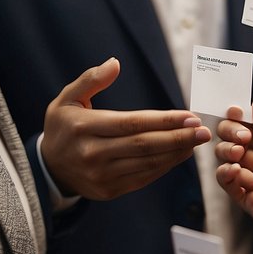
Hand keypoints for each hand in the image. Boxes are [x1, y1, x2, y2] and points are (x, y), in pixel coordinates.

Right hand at [42, 58, 210, 197]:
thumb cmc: (63, 126)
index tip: (190, 115)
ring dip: (176, 153)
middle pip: (144, 146)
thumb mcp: (67, 98)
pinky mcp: (109, 191)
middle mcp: (93, 154)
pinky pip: (142, 178)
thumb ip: (90, 79)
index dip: (163, 120)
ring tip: (196, 142)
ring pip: (147, 164)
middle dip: (178, 138)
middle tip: (203, 131)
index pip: (132, 123)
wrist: (49, 167)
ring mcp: (101, 176)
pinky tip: (180, 154)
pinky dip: (164, 167)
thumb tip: (115, 63)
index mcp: (84, 128)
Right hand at [215, 100, 252, 253]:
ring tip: (240, 153)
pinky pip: (226, 183)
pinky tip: (239, 171)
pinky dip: (227, 173)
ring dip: (227, 151)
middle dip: (231, 132)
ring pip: (225, 158)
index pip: (248, 126)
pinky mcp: (246, 198)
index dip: (238, 119)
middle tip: (243, 137)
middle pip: (232, 139)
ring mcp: (252, 179)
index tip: (235, 112)